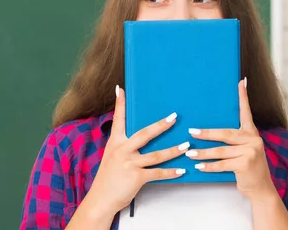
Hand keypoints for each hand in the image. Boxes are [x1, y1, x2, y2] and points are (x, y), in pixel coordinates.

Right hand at [85, 85, 188, 215]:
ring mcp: (129, 164)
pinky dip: (171, 172)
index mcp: (115, 142)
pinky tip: (181, 170)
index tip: (121, 89)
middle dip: (161, 125)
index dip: (120, 104)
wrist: (101, 198)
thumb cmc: (108, 178)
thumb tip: (135, 136)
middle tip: (174, 117)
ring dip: (173, 150)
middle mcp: (122, 150)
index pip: (118, 119)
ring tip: (186, 145)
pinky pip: (158, 173)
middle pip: (145, 134)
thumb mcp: (111, 156)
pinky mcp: (137, 177)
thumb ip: (122, 145)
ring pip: (156, 155)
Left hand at [185, 78, 276, 199]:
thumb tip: (207, 132)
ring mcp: (251, 152)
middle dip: (206, 134)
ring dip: (203, 153)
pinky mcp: (246, 164)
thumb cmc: (247, 168)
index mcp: (251, 133)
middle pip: (225, 134)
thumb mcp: (243, 151)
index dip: (243, 97)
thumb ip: (233, 141)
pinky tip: (198, 166)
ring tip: (189, 153)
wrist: (261, 189)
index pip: (246, 112)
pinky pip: (222, 164)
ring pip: (220, 151)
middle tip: (191, 132)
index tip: (241, 81)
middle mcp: (253, 140)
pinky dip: (208, 166)